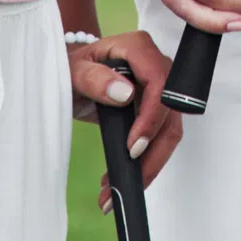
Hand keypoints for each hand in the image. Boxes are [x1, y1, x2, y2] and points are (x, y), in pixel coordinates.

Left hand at [68, 30, 183, 202]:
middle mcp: (156, 66)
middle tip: (125, 183)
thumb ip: (93, 78)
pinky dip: (143, 163)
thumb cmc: (71, 68)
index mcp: (138, 49)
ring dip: (148, 165)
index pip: (159, 83)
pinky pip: (159, 139)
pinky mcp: (156, 110)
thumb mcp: (72, 72)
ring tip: (114, 192)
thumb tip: (124, 93)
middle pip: (170, 113)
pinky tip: (118, 181)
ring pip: (169, 132)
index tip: (133, 148)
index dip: (152, 117)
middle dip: (152, 153)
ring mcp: (159, 89)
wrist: (72, 76)